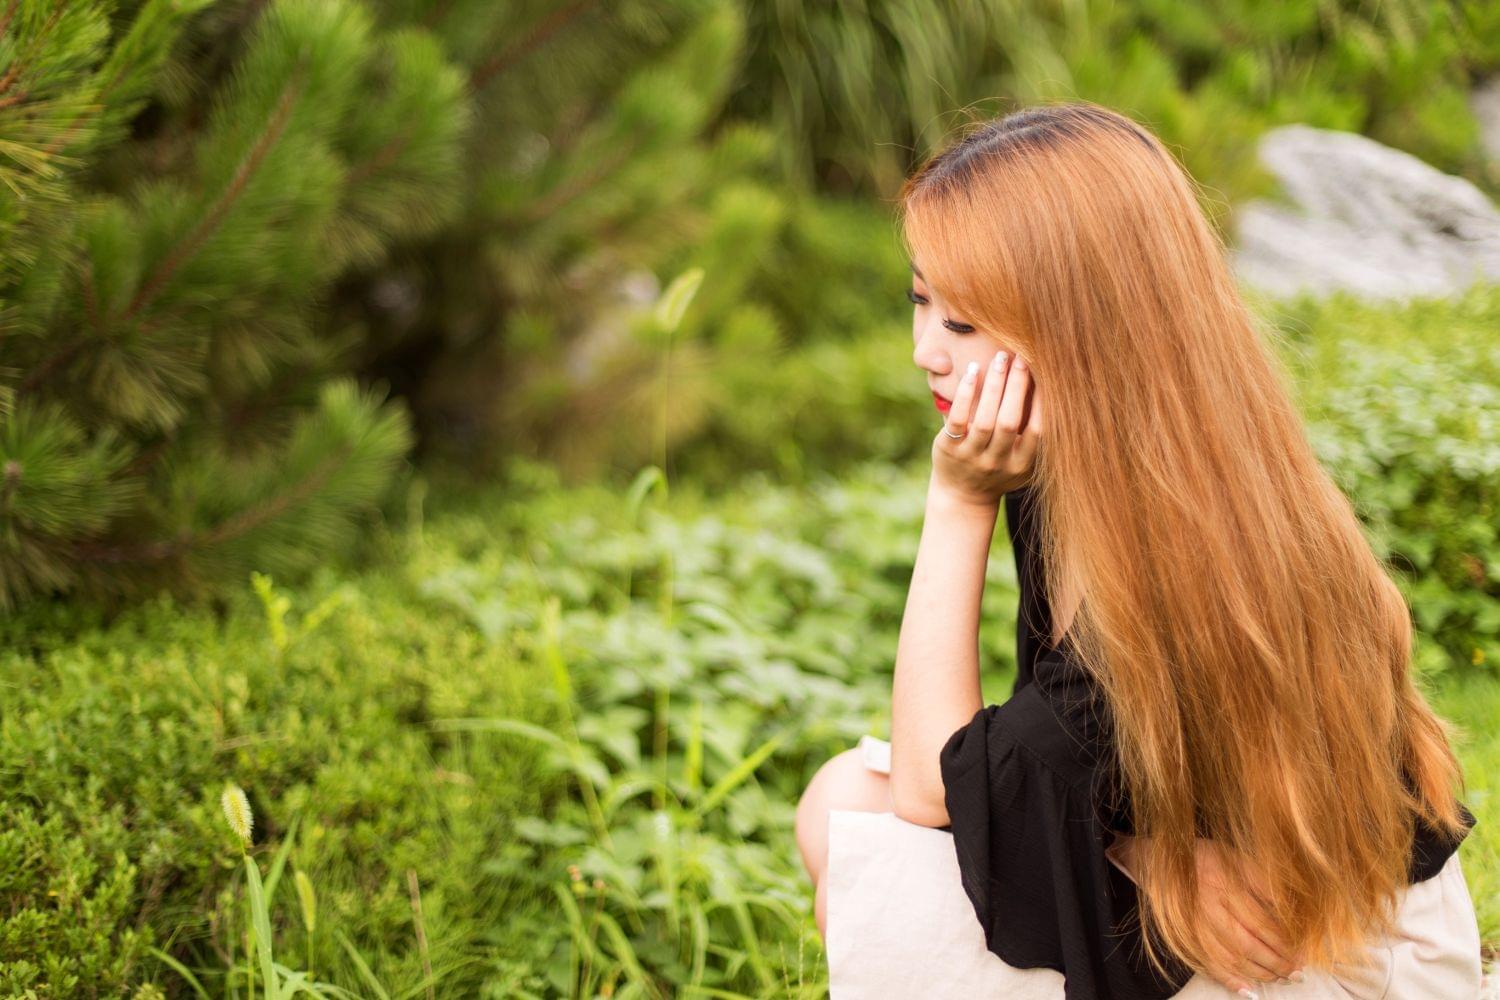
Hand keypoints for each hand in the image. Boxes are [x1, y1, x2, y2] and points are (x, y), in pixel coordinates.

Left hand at [931, 350, 1039, 508]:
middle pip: (1010, 422)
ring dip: (994, 385)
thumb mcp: (1022, 462)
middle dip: (1017, 386)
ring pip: (985, 419)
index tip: (1046, 374)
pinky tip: (973, 371)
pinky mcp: (950, 449)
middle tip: (1022, 356)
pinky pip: (958, 419)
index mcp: (1021, 465)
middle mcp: (998, 463)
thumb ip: (1035, 436)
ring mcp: (972, 457)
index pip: (1037, 431)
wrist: (962, 496)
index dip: (1043, 402)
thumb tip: (1055, 389)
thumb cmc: (999, 470)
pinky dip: (966, 394)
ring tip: (1001, 358)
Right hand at [1110, 835, 1306, 995]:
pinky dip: (1228, 979)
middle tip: (1298, 970)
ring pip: (1231, 958)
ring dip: (1261, 972)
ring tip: (1282, 977)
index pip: (1262, 920)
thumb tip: (1293, 911)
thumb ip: (1263, 882)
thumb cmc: (1204, 858)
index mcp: (1222, 882)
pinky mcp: (1185, 936)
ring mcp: (1193, 924)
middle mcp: (1206, 905)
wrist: (1157, 862)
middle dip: (1278, 961)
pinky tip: (1247, 988)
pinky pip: (1207, 963)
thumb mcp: (1236, 858)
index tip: (1304, 950)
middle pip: (1249, 942)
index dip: (1287, 940)